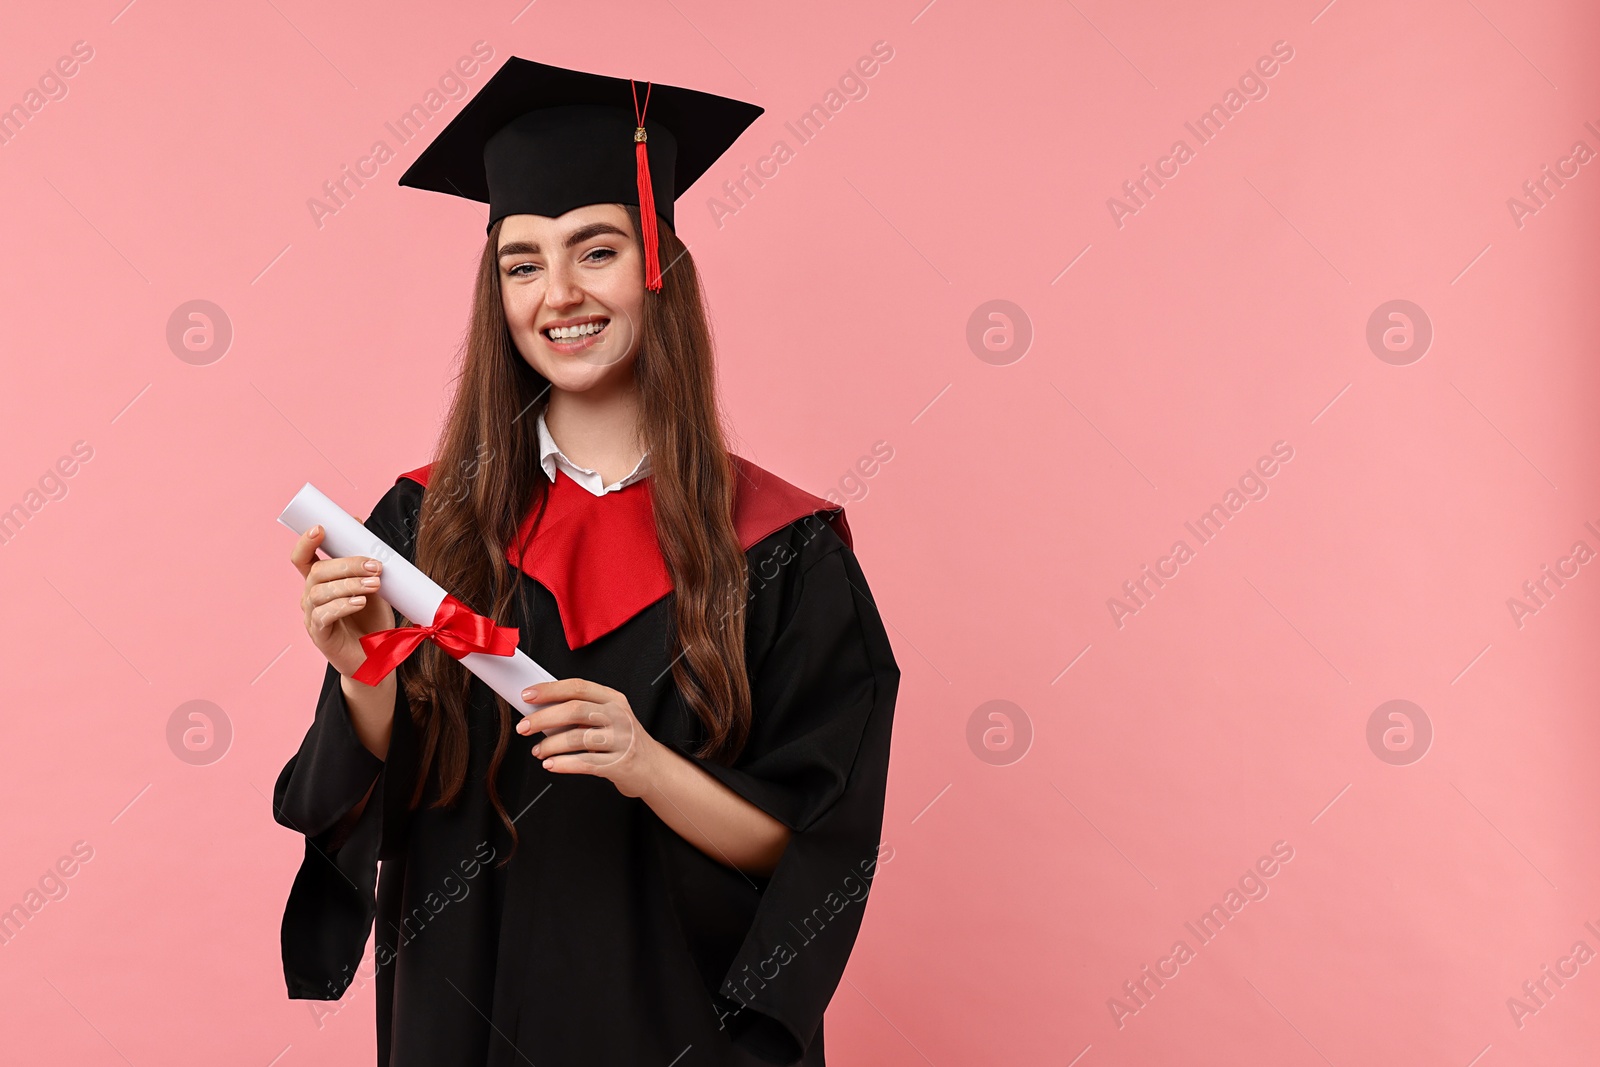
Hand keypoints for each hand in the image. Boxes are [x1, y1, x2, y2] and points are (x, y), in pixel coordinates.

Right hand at [290, 524, 395, 678]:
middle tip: (374, 566)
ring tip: (374, 584)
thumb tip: (358, 523)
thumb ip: (363, 561)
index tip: (321, 528)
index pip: (303, 558)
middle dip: (346, 564)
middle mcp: (311, 597)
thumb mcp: (373, 585)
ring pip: (319, 592)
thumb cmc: (372, 620)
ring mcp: (313, 616)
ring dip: (349, 584)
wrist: (378, 656)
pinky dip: (342, 605)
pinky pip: (323, 615)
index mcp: (321, 582)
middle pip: (317, 572)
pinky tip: (360, 602)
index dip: (306, 542)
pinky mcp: (319, 635)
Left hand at [517, 678, 662, 798]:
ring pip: (577, 739)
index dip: (550, 689)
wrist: (652, 767)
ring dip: (550, 746)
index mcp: (613, 699)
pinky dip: (563, 764)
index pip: (578, 687)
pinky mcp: (619, 765)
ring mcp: (621, 741)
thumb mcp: (608, 716)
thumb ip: (581, 710)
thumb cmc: (621, 739)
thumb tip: (539, 709)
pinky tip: (551, 765)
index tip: (527, 695)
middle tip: (523, 727)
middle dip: (543, 718)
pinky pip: (585, 763)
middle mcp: (619, 716)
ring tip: (538, 751)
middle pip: (575, 710)